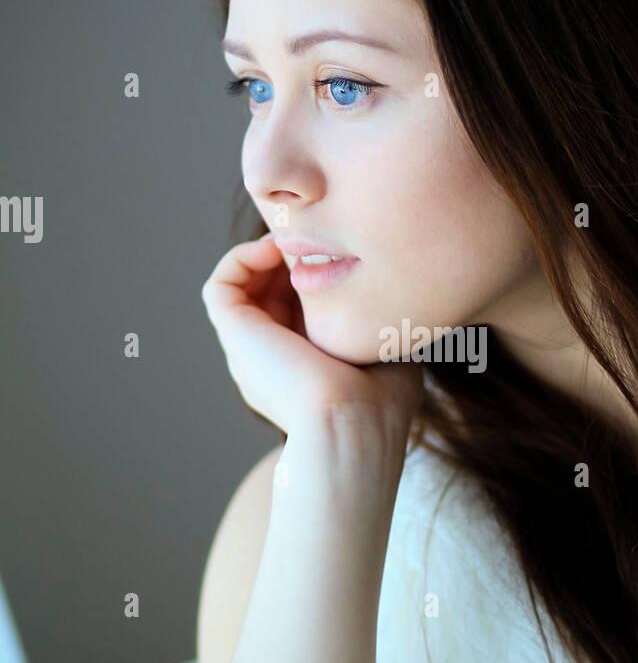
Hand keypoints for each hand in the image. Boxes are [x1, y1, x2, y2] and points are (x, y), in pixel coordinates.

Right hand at [200, 235, 423, 435]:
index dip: (317, 277)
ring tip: (297, 240)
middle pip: (269, 294)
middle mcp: (269, 360)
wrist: (351, 424)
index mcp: (302, 369)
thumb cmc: (379, 404)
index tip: (344, 254)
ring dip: (266, 255)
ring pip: (244, 289)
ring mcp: (248, 349)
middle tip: (321, 238)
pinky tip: (277, 250)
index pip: (299, 310)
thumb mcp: (386, 355)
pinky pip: (221, 286)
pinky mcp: (233, 335)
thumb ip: (379, 329)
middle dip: (293, 260)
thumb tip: (391, 304)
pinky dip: (242, 259)